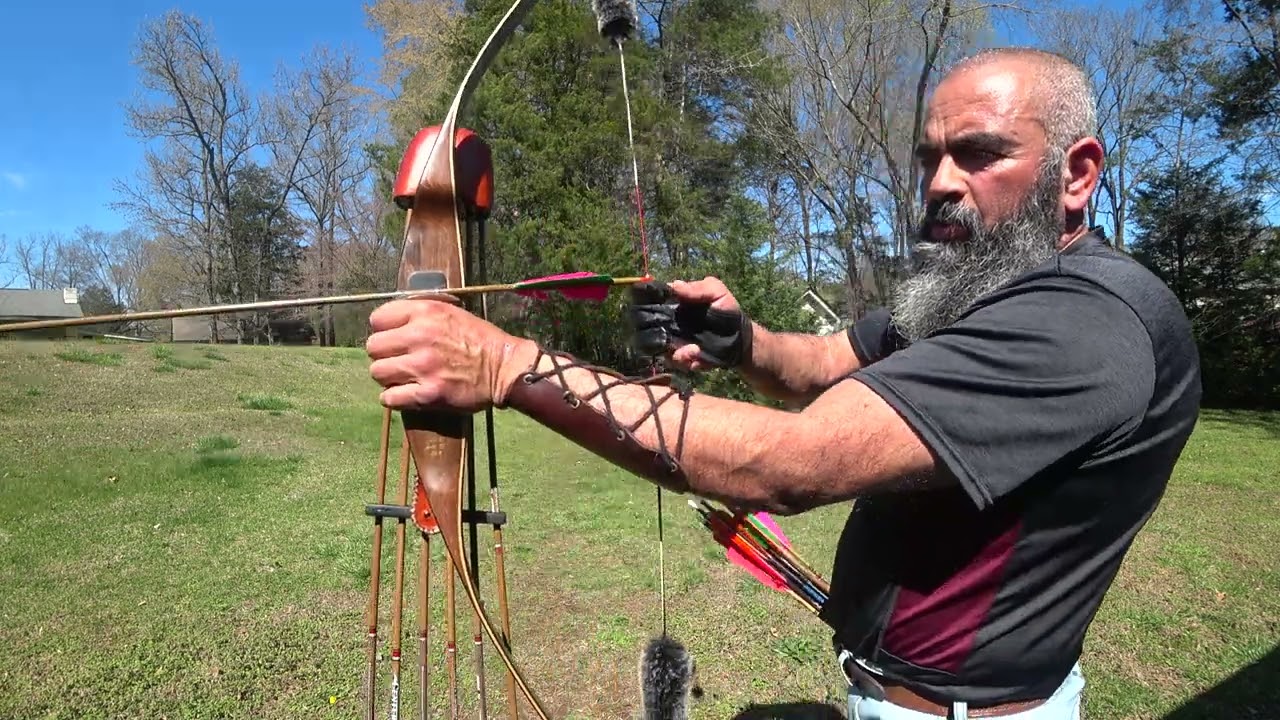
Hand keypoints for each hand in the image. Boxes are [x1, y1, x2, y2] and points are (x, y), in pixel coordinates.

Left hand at [365, 297, 536, 411]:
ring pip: (377, 372)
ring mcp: (422, 366)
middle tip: (399, 360)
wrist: (505, 367)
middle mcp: (419, 336)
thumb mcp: (451, 312)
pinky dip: (394, 399)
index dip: (383, 330)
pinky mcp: (427, 394)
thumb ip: (420, 314)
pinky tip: (406, 394)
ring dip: (388, 377)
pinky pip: (390, 398)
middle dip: (384, 354)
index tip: (393, 338)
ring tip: (403, 377)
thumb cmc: (480, 339)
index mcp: (425, 312)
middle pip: (373, 347)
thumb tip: (391, 324)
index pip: (377, 319)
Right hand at [627, 276, 752, 370]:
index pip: (652, 302)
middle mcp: (669, 323)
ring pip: (660, 348)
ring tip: (694, 350)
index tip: (652, 308)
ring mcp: (674, 342)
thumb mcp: (717, 292)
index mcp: (674, 305)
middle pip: (647, 328)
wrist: (739, 338)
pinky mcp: (682, 358)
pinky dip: (687, 360)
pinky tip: (699, 355)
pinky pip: (676, 362)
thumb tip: (674, 285)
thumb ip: (698, 288)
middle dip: (656, 333)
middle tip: (673, 336)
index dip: (647, 304)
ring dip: (676, 351)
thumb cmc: (726, 310)